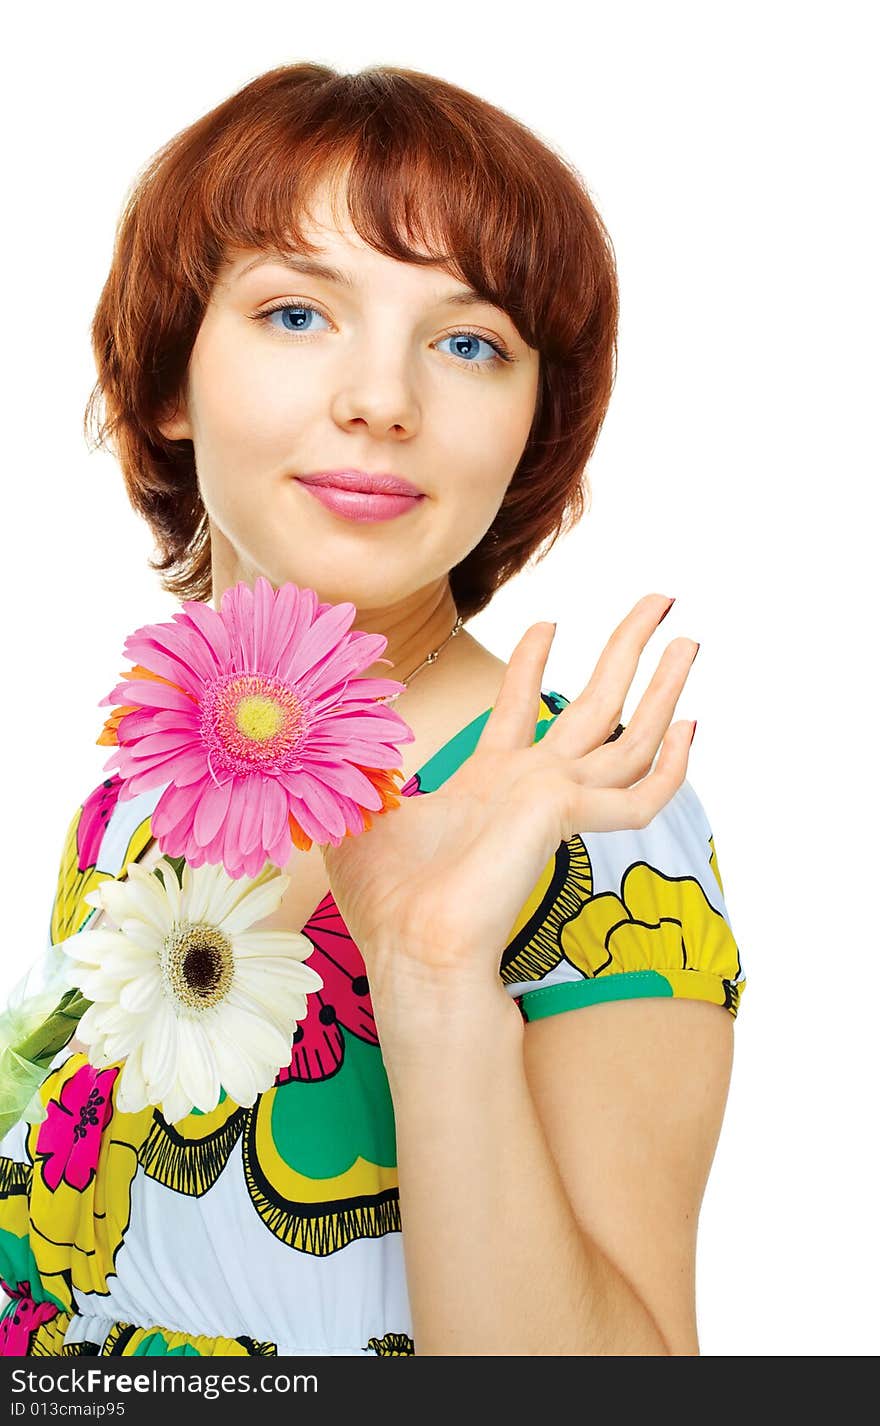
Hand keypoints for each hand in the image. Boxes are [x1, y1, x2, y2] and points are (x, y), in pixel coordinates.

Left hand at [321, 593, 698, 1013]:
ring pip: (630, 739)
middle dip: (626, 650)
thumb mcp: (363, 811)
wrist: (411, 945)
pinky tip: (690, 726)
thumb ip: (362, 768)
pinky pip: (639, 796)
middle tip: (659, 602)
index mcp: (489, 782)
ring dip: (662, 688)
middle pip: (596, 705)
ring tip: (689, 639)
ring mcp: (557, 804)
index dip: (534, 664)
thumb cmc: (386, 899)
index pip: (523, 709)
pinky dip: (670, 767)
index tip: (547, 623)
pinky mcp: (569, 819)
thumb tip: (325, 731)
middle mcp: (533, 788)